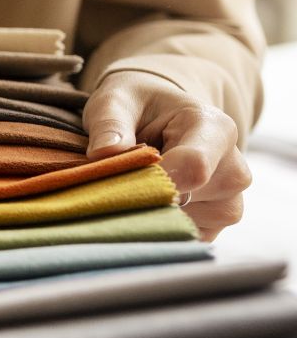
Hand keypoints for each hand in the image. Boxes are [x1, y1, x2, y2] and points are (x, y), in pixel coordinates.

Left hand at [84, 66, 250, 240]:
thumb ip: (110, 122)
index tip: (120, 178)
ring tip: (133, 184)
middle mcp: (233, 167)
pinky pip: (186, 238)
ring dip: (150, 211)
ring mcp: (230, 199)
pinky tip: (142, 204)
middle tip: (116, 180)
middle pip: (190, 198)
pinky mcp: (216, 222)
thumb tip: (104, 154)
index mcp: (214, 128)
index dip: (155, 179)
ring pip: (186, 223)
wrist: (159, 118)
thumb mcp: (116, 99)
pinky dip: (158, 227)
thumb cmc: (137, 106)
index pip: (195, 167)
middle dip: (145, 195)